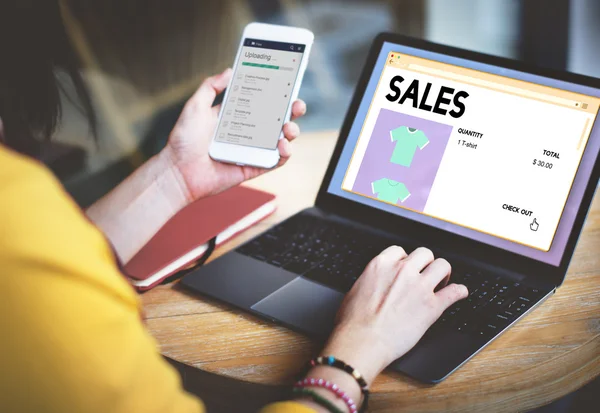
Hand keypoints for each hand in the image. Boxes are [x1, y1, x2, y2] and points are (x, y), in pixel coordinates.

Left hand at [161, 68, 306, 201]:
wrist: (178, 171)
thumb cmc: (183, 141)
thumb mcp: (195, 106)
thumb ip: (211, 87)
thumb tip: (230, 70)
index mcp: (237, 115)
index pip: (262, 101)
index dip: (277, 93)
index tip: (287, 83)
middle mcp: (248, 132)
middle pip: (277, 118)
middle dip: (292, 110)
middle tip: (297, 104)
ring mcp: (252, 150)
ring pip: (281, 139)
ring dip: (291, 132)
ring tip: (288, 128)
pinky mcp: (254, 167)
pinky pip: (276, 161)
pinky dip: (284, 154)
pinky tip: (283, 146)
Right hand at [321, 246, 467, 383]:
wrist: (363, 341)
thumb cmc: (353, 322)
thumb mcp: (356, 290)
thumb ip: (371, 281)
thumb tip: (374, 285)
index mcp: (381, 265)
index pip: (400, 251)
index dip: (405, 260)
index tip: (407, 268)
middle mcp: (403, 271)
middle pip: (425, 254)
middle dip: (426, 263)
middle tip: (425, 274)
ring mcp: (419, 287)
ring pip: (442, 266)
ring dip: (443, 273)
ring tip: (442, 282)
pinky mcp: (432, 306)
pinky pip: (454, 292)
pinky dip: (459, 292)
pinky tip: (460, 293)